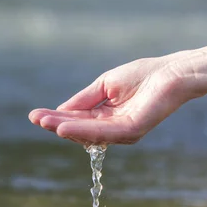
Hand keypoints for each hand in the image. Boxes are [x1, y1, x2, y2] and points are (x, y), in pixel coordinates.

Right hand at [29, 53, 193, 144]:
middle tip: (35, 119)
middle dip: (56, 123)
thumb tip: (60, 110)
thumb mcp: (105, 85)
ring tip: (45, 123)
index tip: (35, 115)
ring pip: (89, 133)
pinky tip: (64, 127)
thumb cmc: (143, 76)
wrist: (171, 73)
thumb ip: (84, 99)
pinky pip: (103, 133)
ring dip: (65, 129)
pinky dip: (82, 131)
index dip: (56, 117)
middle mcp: (113, 127)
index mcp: (106, 115)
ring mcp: (123, 131)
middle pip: (80, 129)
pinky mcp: (133, 130)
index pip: (77, 119)